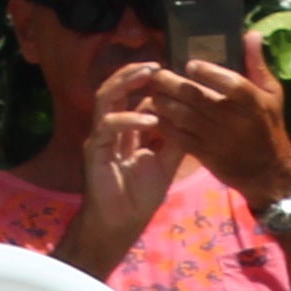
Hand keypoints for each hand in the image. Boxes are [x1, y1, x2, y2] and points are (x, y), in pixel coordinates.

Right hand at [72, 67, 185, 262]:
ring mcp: (100, 137)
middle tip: (157, 65)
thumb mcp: (166, 164)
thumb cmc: (140, 197)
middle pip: (115, 89)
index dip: (150, 85)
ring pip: (105, 97)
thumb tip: (196, 119)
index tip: (172, 74)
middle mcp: (110, 128)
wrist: (120, 224)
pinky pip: (108, 125)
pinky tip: (150, 120)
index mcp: (126, 130)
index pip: (134, 98)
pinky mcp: (94, 149)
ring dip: (126, 83)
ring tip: (148, 76)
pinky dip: (129, 119)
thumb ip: (176, 142)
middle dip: (134, 73)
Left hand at [136, 42, 290, 205]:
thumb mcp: (272, 93)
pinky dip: (165, 125)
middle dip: (170, 83)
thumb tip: (251, 33)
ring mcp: (215, 136)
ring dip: (163, 102)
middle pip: (193, 95)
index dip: (205, 71)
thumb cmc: (270, 127)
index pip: (225, 80)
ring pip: (181, 115)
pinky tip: (158, 116)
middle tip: (157, 75)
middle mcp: (230, 117)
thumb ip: (257, 64)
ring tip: (154, 93)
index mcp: (249, 99)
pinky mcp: (205, 154)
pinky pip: (178, 137)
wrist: (269, 171)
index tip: (189, 64)